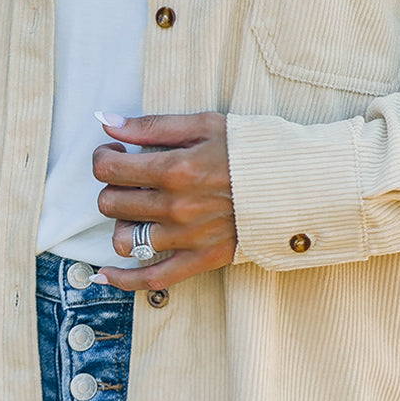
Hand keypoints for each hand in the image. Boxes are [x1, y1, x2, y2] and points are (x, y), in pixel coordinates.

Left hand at [91, 111, 235, 289]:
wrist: (297, 184)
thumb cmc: (251, 150)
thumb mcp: (204, 124)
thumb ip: (152, 125)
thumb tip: (107, 121)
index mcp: (176, 169)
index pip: (110, 170)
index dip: (102, 159)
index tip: (113, 153)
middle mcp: (176, 207)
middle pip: (111, 204)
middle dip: (112, 188)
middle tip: (127, 179)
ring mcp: (187, 237)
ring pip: (124, 240)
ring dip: (121, 224)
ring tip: (135, 213)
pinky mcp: (201, 260)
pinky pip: (151, 278)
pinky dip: (122, 279)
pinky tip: (106, 274)